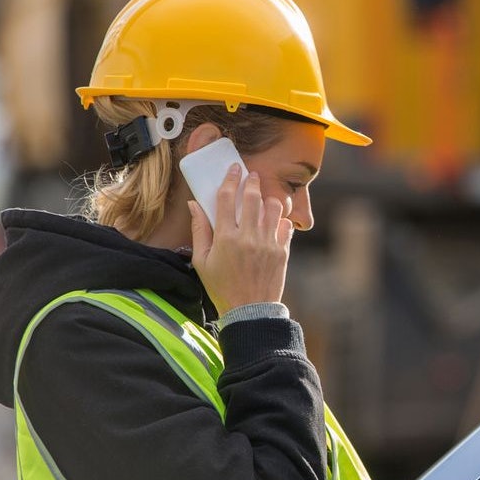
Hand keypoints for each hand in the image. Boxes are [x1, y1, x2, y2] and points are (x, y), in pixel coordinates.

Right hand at [188, 164, 294, 313]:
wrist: (249, 310)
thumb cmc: (221, 286)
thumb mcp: (202, 261)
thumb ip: (199, 230)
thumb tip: (194, 205)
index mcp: (225, 238)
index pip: (226, 199)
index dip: (230, 180)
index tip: (234, 169)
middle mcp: (248, 237)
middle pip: (251, 198)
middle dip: (252, 182)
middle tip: (252, 175)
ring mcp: (267, 243)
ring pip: (272, 208)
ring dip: (268, 199)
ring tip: (264, 198)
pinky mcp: (282, 251)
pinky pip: (285, 225)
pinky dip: (280, 219)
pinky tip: (274, 221)